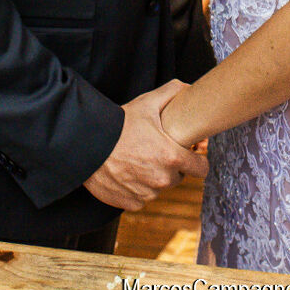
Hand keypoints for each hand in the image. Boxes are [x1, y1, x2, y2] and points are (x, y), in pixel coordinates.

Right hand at [84, 80, 207, 211]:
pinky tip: (128, 173)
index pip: (201, 168)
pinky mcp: (131, 202)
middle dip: (172, 167)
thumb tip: (188, 87)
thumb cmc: (119, 125)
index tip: (189, 154)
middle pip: (178, 177)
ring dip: (154, 178)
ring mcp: (146, 193)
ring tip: (139, 160)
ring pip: (159, 188)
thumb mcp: (146, 103)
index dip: (196, 160)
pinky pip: (142, 198)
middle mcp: (162, 179)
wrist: (88, 145)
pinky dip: (137, 189)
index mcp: (172, 157)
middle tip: (156, 152)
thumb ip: (172, 92)